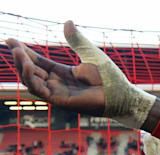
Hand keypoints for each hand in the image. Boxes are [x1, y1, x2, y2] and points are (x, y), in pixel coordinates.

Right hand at [7, 21, 155, 127]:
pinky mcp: (61, 101)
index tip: (10, 40)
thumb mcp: (90, 54)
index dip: (24, 51)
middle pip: (32, 70)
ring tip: (19, 53)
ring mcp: (58, 93)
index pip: (39, 61)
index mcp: (64, 73)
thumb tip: (67, 21)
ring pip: (32, 81)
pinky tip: (30, 66)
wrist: (122, 94)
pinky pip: (41, 91)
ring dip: (23, 67)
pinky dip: (32, 79)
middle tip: (13, 45)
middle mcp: (58, 83)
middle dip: (20, 58)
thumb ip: (77, 40)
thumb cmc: (110, 77)